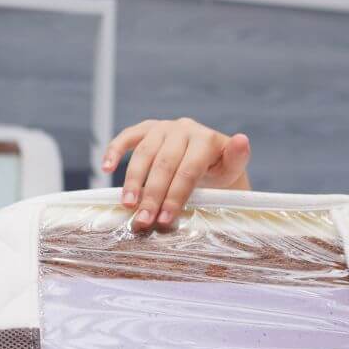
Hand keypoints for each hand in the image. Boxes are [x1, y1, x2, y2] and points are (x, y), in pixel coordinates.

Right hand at [101, 117, 250, 231]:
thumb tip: (242, 140)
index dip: (176, 196)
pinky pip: (128, 136)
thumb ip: (237, 158)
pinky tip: (105, 168)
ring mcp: (164, 127)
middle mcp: (184, 128)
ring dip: (133, 181)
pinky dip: (114, 150)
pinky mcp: (148, 128)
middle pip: (164, 164)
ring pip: (144, 153)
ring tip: (127, 206)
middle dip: (153, 196)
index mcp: (206, 139)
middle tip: (144, 221)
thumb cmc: (221, 169)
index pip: (188, 169)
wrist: (210, 160)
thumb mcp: (232, 169)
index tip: (166, 220)